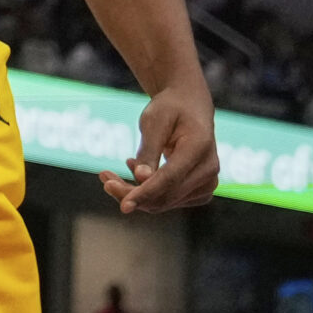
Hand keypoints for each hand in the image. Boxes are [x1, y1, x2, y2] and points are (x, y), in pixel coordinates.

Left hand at [99, 84, 218, 212]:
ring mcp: (207, 184)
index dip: (145, 194)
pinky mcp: (199, 191)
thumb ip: (148, 150)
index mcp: (200, 148)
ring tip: (108, 174)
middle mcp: (208, 171)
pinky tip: (134, 168)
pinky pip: (168, 199)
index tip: (123, 206)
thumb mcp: (154, 121)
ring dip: (134, 193)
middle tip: (103, 177)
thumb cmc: (169, 109)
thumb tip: (141, 178)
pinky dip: (146, 191)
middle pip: (165, 195)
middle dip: (131, 193)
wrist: (190, 106)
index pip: (169, 179)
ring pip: (164, 201)